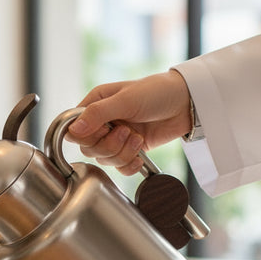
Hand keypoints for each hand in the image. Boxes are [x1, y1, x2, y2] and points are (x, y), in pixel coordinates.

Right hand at [67, 70, 192, 174]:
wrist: (187, 103)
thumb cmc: (157, 92)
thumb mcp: (126, 100)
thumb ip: (97, 114)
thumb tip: (73, 130)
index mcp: (95, 105)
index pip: (74, 130)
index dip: (86, 136)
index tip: (104, 130)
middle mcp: (102, 122)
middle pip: (88, 148)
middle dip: (109, 145)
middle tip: (127, 132)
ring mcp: (115, 137)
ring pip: (103, 159)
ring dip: (122, 153)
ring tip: (137, 138)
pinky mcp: (129, 150)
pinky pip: (119, 167)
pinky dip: (129, 165)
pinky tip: (139, 156)